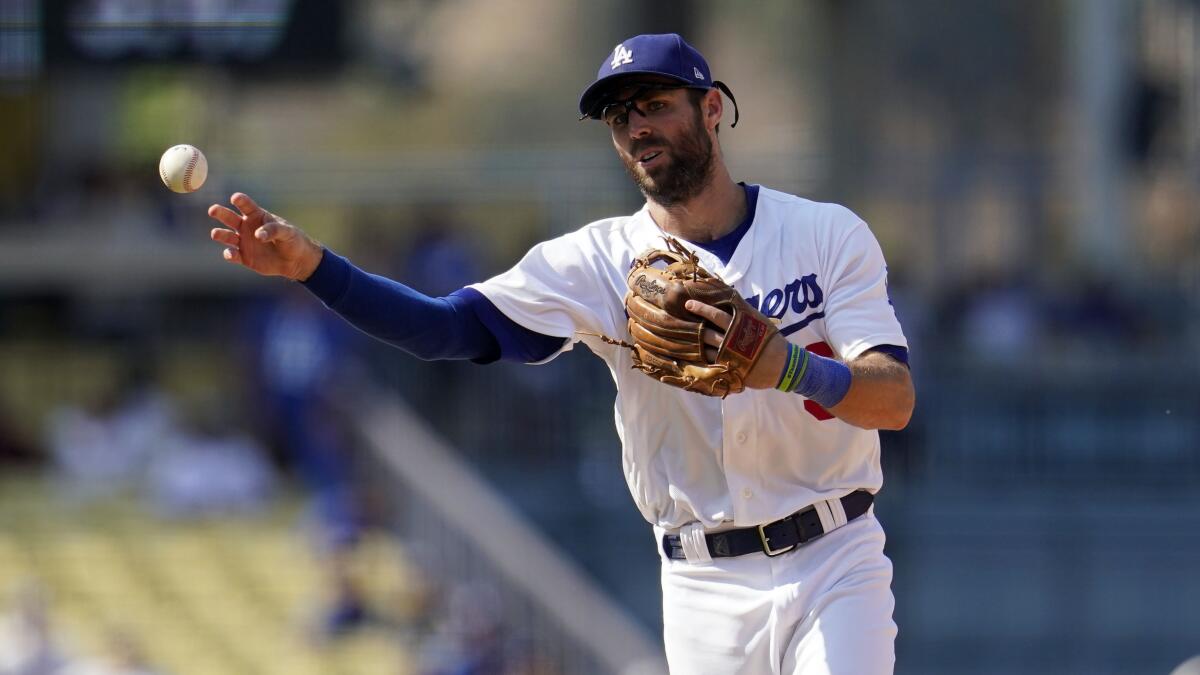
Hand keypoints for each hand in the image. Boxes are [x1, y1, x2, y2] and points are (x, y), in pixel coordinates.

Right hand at [207, 193, 322, 280]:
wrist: (296, 260)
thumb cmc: (293, 240)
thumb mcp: (287, 232)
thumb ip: (273, 230)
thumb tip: (258, 235)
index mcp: (257, 216)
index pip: (246, 205)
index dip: (240, 200)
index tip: (235, 198)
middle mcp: (246, 227)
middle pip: (230, 218)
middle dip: (220, 213)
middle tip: (213, 210)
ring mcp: (243, 242)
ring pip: (227, 236)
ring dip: (220, 234)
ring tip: (215, 234)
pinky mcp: (244, 257)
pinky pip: (233, 255)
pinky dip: (229, 254)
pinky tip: (231, 254)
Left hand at [685, 299, 787, 389]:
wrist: (783, 365)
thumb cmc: (770, 340)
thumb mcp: (758, 321)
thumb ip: (743, 311)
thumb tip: (729, 296)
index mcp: (740, 326)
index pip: (717, 315)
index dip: (701, 308)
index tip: (688, 303)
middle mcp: (732, 341)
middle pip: (706, 332)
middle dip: (691, 327)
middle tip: (677, 321)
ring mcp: (729, 357)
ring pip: (704, 349)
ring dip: (692, 344)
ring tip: (680, 338)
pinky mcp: (728, 370)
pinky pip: (709, 364)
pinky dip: (699, 358)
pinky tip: (689, 355)